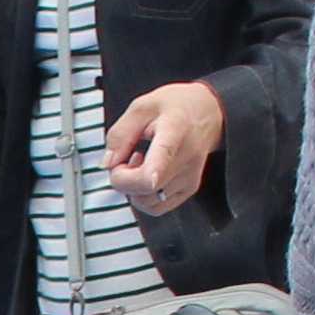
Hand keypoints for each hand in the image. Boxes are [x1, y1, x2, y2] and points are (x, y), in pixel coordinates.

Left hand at [100, 79, 225, 211]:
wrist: (207, 111)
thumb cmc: (174, 107)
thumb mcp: (141, 107)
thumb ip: (120, 135)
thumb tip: (107, 164)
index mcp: (174, 132)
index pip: (162, 159)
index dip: (144, 175)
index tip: (140, 174)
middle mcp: (186, 158)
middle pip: (145, 188)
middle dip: (122, 177)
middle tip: (125, 157)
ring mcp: (190, 177)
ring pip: (148, 202)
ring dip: (132, 188)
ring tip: (138, 163)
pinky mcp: (189, 189)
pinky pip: (156, 207)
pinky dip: (143, 196)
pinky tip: (146, 176)